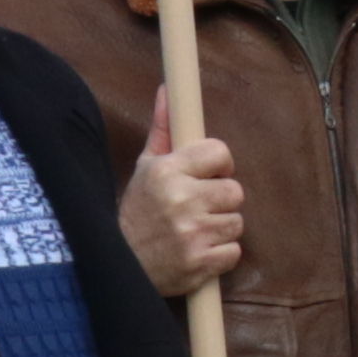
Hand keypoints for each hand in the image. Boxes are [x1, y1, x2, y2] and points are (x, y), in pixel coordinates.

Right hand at [119, 86, 246, 297]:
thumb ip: (163, 129)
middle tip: (198, 209)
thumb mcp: (145, 168)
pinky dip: (220, 255)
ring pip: (237, 222)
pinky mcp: (201, 263)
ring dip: (220, 229)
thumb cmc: (138, 213)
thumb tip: (168, 89)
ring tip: (195, 232)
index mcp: (167, 171)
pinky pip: (234, 251)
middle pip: (235, 191)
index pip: (220, 153)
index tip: (207, 177)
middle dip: (220, 201)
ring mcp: (192, 233)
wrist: (121, 267)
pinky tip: (198, 252)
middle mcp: (181, 199)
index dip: (219, 166)